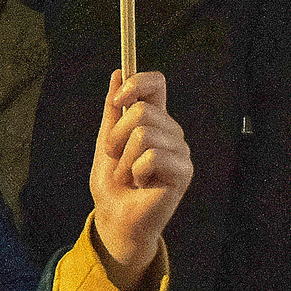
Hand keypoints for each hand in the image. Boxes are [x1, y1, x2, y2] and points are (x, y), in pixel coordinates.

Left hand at [87, 70, 190, 290]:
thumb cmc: (113, 184)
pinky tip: (142, 185)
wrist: (116, 218)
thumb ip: (113, 110)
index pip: (157, 84)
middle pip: (141, 111)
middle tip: (116, 159)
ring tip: (129, 176)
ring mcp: (180, 150)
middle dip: (116, 137)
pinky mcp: (183, 171)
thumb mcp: (106, 142)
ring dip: (124, 160)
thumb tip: (117, 72)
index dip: (138, 83)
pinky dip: (135, 173)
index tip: (118, 99)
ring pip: (143, 134)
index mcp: (154, 120)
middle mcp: (171, 131)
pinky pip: (151, 157)